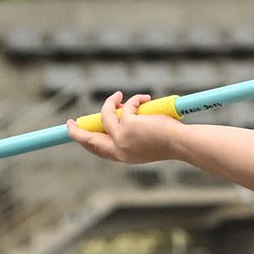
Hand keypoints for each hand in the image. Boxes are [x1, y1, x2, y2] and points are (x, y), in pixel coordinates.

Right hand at [66, 92, 180, 163]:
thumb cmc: (170, 143)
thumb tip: (119, 114)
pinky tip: (146, 99)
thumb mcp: (144, 143)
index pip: (98, 151)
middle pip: (88, 140)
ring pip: (105, 116)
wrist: (182, 144)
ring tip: (120, 96)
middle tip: (70, 122)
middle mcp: (120, 150)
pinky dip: (135, 100)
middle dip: (76, 131)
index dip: (85, 142)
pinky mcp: (128, 124)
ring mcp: (123, 137)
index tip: (76, 134)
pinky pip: (125, 106)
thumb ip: (130, 135)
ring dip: (110, 103)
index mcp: (124, 157)